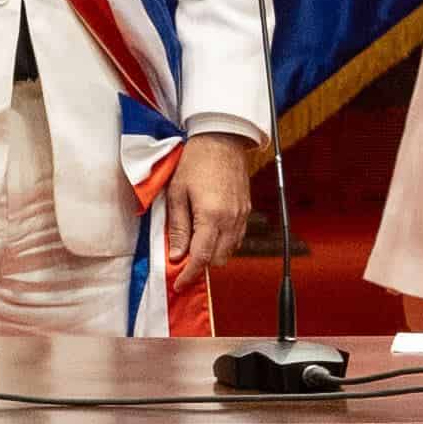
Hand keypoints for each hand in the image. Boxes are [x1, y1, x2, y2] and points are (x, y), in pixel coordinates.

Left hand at [161, 133, 253, 290]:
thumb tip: (176, 255)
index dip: (189, 276)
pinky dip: (223, 243)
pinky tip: (210, 233)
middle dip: (200, 265)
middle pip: (217, 260)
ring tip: (194, 244)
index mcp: (211, 217)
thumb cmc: (196, 162)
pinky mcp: (246, 210)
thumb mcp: (177, 193)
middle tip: (182, 260)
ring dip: (212, 254)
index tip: (178, 284)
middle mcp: (230, 220)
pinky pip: (236, 238)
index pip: (201, 258)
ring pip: (229, 251)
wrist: (221, 139)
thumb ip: (177, 227)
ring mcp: (241, 216)